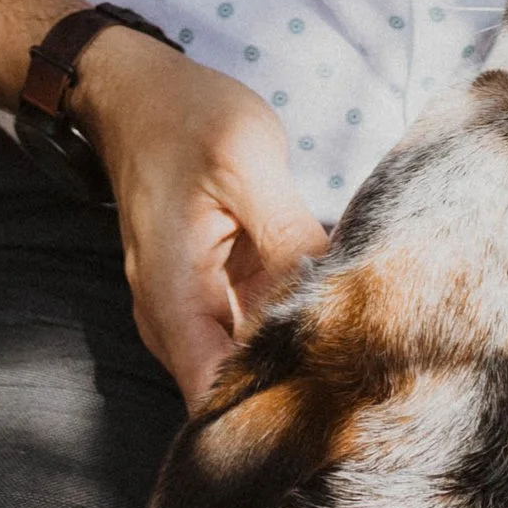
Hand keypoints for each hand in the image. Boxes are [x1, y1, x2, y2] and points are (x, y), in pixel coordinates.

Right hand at [76, 33, 330, 409]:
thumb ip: (288, 234)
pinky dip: (287, 326)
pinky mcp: (208, 295)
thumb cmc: (185, 120)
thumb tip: (337, 296)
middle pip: (237, 390)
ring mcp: (188, 313)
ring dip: (298, 355)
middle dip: (299, 386)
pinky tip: (336, 313)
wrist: (135, 96)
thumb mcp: (247, 161)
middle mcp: (172, 326)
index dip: (276, 410)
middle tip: (373, 373)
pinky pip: (249, 330)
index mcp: (174, 303)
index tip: (338, 402)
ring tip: (366, 347)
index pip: (217, 400)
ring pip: (247, 361)